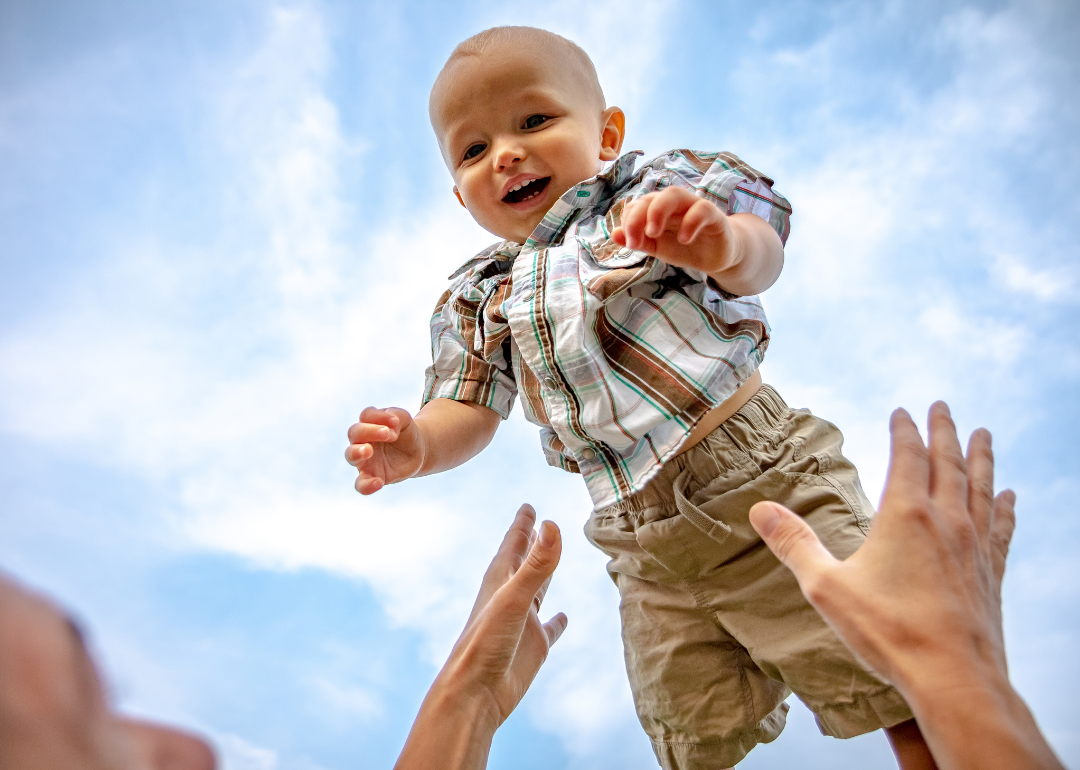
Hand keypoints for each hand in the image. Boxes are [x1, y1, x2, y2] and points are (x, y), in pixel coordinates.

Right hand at [345, 406, 423, 493]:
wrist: (417, 452)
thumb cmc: (407, 433)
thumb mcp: (406, 420)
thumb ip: (398, 416)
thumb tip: (391, 426)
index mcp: (370, 423)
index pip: (367, 416)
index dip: (379, 417)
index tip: (396, 423)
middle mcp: (362, 440)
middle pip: (354, 432)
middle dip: (368, 431)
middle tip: (387, 433)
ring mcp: (364, 459)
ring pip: (350, 455)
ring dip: (356, 452)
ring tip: (368, 450)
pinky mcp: (371, 476)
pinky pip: (360, 484)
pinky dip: (366, 485)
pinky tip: (378, 483)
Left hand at [449, 504, 567, 723]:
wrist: (475, 693)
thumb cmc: (485, 644)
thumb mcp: (514, 598)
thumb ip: (536, 565)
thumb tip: (553, 526)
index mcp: (500, 582)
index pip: (514, 545)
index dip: (523, 525)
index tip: (528, 507)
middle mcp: (511, 599)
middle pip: (523, 563)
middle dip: (530, 542)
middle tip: (537, 522)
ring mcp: (523, 623)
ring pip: (536, 591)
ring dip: (544, 575)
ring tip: (552, 559)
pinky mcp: (533, 647)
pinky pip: (548, 629)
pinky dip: (557, 622)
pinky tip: (563, 617)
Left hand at [612, 186, 736, 274]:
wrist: (716, 255)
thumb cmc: (684, 247)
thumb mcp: (657, 248)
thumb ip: (638, 241)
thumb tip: (614, 234)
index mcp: (658, 210)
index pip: (637, 205)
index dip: (629, 222)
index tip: (630, 244)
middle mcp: (674, 204)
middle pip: (652, 196)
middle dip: (638, 216)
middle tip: (635, 241)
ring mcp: (693, 207)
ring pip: (674, 194)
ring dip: (659, 211)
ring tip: (652, 233)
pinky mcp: (713, 215)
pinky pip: (701, 209)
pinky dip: (690, 222)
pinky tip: (684, 240)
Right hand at [750, 403, 1064, 769]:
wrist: (954, 677)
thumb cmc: (889, 632)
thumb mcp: (826, 587)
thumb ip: (793, 544)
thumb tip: (759, 509)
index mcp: (906, 516)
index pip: (908, 456)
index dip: (904, 430)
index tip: (902, 410)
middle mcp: (946, 521)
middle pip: (949, 462)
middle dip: (944, 430)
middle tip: (943, 405)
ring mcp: (974, 545)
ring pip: (982, 486)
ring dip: (980, 456)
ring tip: (983, 433)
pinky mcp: (991, 572)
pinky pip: (1000, 526)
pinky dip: (1003, 506)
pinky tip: (1009, 497)